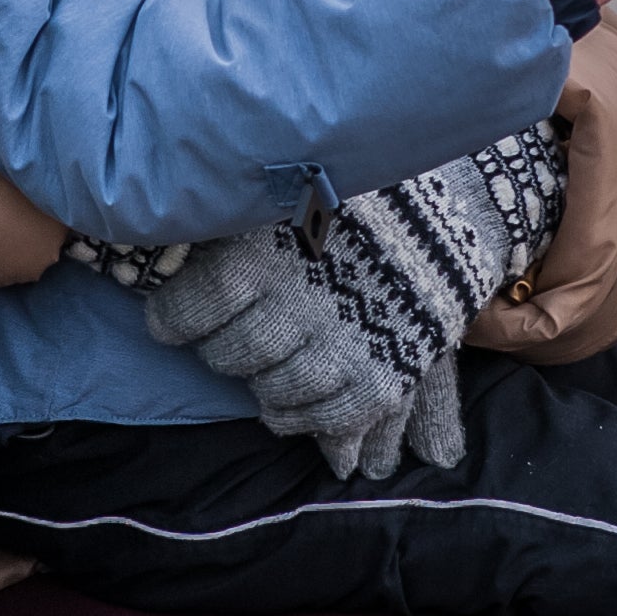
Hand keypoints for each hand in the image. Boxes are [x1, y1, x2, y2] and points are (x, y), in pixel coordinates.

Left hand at [146, 225, 425, 479]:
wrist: (451, 201)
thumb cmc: (349, 197)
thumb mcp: (285, 201)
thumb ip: (230, 238)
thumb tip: (166, 278)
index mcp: (264, 253)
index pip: (193, 308)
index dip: (173, 320)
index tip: (168, 320)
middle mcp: (297, 304)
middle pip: (230, 353)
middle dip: (220, 351)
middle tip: (225, 340)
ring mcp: (341, 345)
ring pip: (273, 390)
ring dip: (259, 386)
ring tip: (261, 371)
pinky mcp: (380, 375)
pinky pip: (327, 416)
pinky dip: (301, 418)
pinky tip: (286, 408)